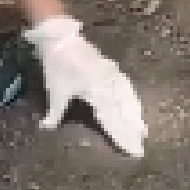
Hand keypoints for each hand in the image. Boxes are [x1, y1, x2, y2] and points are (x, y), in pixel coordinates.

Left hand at [27, 17, 145, 157]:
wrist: (61, 39)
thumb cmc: (57, 67)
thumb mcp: (56, 92)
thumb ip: (55, 114)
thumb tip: (45, 128)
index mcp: (96, 92)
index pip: (112, 120)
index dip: (121, 136)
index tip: (131, 150)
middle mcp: (108, 85)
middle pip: (123, 112)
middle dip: (132, 131)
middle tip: (141, 147)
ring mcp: (112, 75)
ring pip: (128, 99)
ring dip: (135, 116)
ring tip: (143, 131)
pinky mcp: (112, 68)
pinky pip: (126, 86)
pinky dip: (133, 98)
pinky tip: (136, 105)